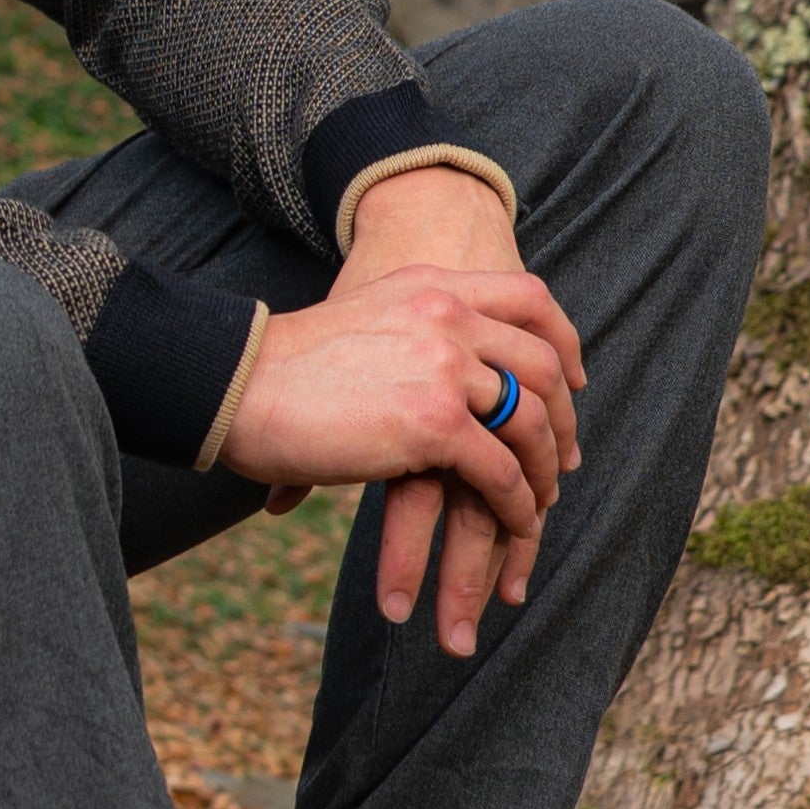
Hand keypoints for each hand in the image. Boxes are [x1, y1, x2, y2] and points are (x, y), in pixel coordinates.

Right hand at [217, 172, 585, 660]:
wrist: (238, 381)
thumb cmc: (277, 365)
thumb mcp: (358, 320)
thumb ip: (401, 329)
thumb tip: (413, 368)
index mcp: (431, 285)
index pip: (529, 298)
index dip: (563, 342)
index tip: (572, 379)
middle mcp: (449, 316)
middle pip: (541, 365)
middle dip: (562, 418)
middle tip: (564, 457)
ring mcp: (448, 367)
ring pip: (530, 422)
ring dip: (543, 470)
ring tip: (537, 505)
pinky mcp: (437, 424)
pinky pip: (501, 471)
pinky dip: (516, 504)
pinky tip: (513, 523)